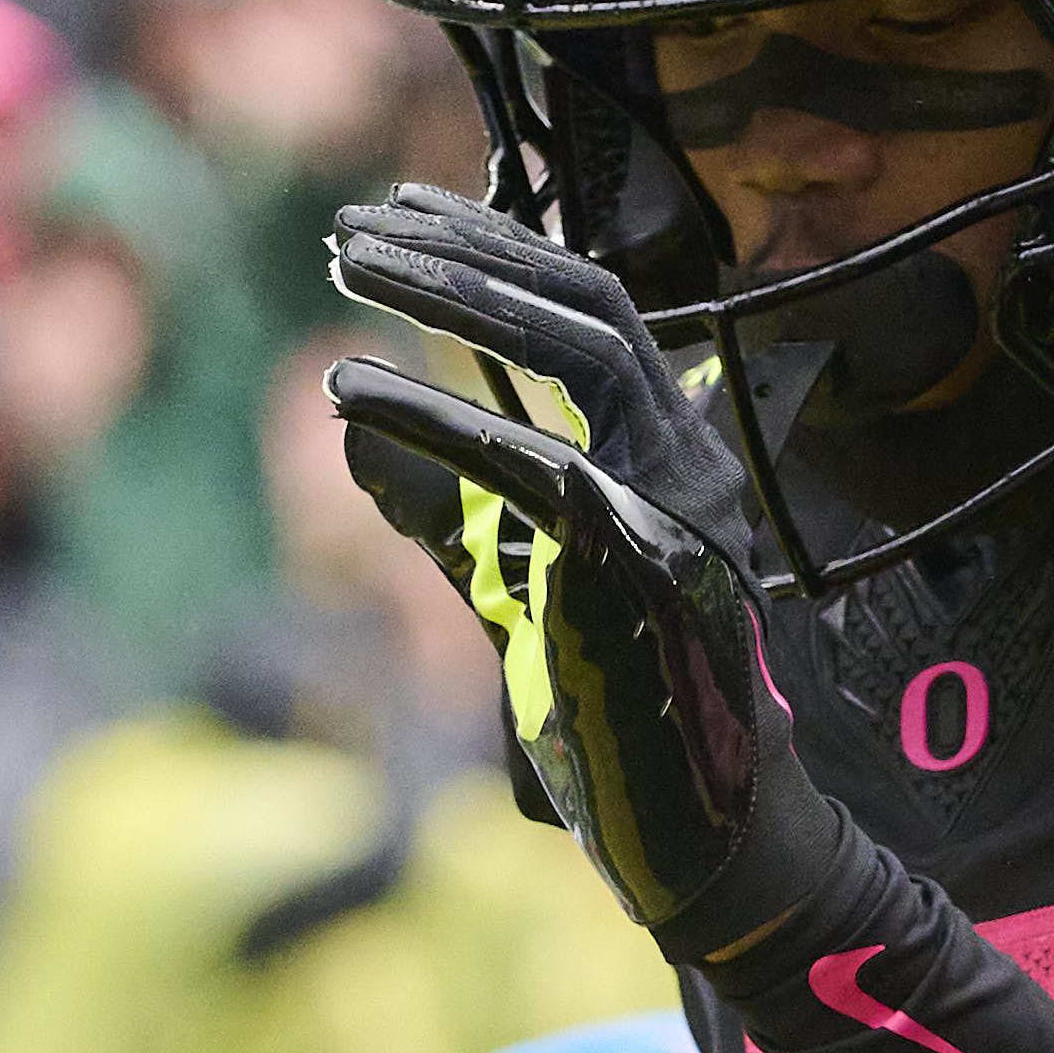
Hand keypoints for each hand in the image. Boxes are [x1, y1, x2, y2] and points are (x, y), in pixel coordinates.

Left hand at [325, 193, 797, 936]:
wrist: (704, 840)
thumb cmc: (620, 719)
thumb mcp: (520, 592)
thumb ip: (452, 514)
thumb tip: (352, 437)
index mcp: (679, 459)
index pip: (599, 312)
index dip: (500, 250)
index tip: (402, 212)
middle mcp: (695, 464)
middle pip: (592, 304)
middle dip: (467, 249)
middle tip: (354, 224)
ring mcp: (681, 505)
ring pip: (584, 347)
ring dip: (457, 293)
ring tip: (349, 268)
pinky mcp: (644, 560)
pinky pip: (531, 461)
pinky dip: (433, 417)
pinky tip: (351, 393)